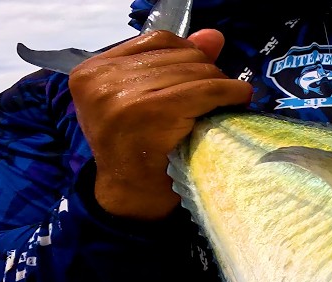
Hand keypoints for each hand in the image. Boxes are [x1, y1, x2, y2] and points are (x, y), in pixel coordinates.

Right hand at [69, 30, 252, 220]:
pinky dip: (228, 92)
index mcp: (90, 70)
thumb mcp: (142, 100)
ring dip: (220, 82)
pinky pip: (202, 91)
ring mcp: (122, 95)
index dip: (188, 52)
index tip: (204, 71)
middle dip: (206, 70)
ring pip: (193, 71)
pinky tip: (240, 98)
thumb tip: (213, 36)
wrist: (130, 196)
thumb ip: (172, 64)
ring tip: (230, 96)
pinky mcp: (150, 112)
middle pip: (177, 55)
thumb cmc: (138, 149)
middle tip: (221, 90)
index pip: (155, 40)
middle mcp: (101, 79)